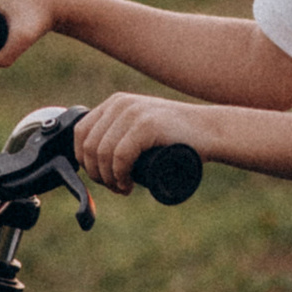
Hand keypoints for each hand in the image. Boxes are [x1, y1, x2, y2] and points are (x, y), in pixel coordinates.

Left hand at [72, 90, 211, 194]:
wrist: (210, 131)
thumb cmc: (177, 137)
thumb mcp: (142, 128)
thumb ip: (121, 134)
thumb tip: (94, 161)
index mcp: (115, 103)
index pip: (81, 133)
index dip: (84, 160)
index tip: (100, 177)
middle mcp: (120, 104)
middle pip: (89, 146)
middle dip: (97, 174)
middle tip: (115, 186)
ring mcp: (133, 113)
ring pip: (102, 154)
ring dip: (109, 179)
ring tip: (123, 187)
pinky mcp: (146, 125)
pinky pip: (119, 156)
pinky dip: (119, 175)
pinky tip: (128, 184)